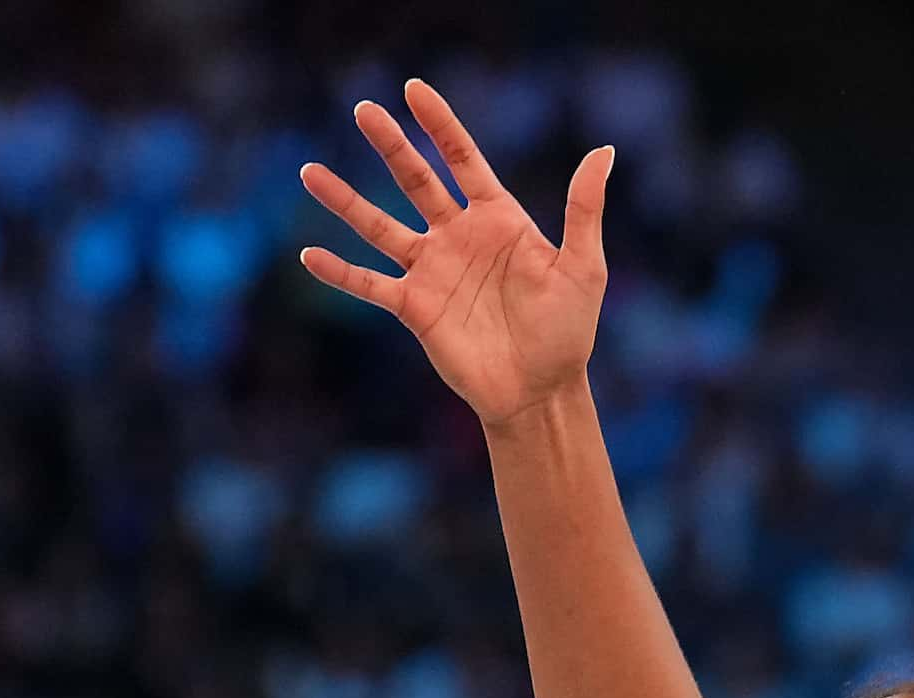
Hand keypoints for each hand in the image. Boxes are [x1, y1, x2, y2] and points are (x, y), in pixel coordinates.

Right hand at [301, 78, 612, 428]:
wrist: (540, 391)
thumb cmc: (568, 331)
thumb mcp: (583, 267)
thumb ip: (583, 209)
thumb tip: (603, 151)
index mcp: (498, 219)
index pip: (461, 159)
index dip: (439, 124)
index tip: (414, 90)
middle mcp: (458, 237)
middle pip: (415, 180)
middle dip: (390, 145)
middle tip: (363, 110)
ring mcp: (432, 271)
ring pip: (379, 226)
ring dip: (346, 200)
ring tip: (310, 172)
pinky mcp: (414, 308)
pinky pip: (369, 284)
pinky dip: (340, 271)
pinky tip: (310, 254)